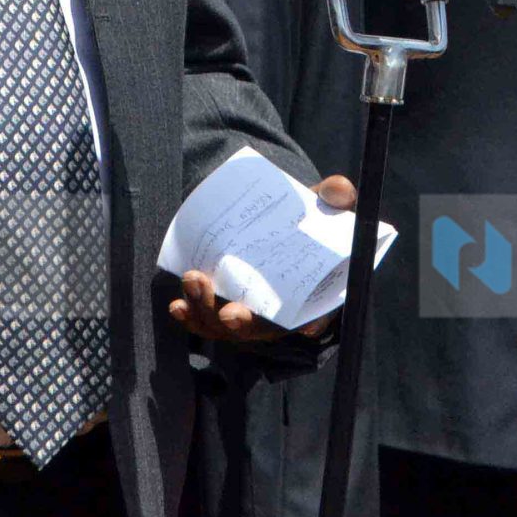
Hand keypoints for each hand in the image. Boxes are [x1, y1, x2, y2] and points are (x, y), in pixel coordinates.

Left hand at [166, 175, 357, 343]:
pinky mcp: (217, 305)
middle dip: (244, 324)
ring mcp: (245, 313)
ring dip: (207, 311)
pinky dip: (190, 316)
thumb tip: (340, 188)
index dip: (315, 323)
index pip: (319, 314)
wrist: (268, 223)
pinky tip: (176, 306)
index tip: (309, 328)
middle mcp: (277, 313)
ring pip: (225, 326)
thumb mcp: (321, 208)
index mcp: (311, 295)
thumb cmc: (301, 223)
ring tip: (193, 279)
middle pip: (262, 329)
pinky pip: (202, 319)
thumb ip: (334, 199)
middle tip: (232, 313)